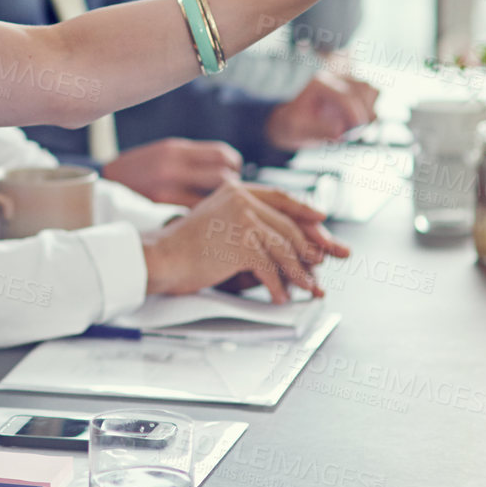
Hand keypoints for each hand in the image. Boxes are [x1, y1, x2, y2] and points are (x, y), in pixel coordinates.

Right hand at [102, 137, 243, 206]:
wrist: (103, 185)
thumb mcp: (164, 153)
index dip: (234, 164)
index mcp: (175, 149)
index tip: (232, 171)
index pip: (222, 154)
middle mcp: (172, 167)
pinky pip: (196, 213)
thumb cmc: (139, 170)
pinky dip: (205, 215)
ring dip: (222, 203)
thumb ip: (192, 158)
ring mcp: (166, 189)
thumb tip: (228, 165)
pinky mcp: (161, 208)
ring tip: (218, 206)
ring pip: (214, 199)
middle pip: (224, 177)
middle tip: (230, 193)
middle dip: (233, 186)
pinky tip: (202, 217)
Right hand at [140, 181, 348, 301]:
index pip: (281, 197)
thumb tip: (286, 237)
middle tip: (323, 264)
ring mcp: (242, 219)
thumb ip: (248, 219)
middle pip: (289, 225)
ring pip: (284, 248)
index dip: (305, 210)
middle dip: (311, 248)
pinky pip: (270, 268)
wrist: (162, 256)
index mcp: (237, 190)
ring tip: (307, 287)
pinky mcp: (240, 244)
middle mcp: (242, 199)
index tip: (323, 222)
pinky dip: (278, 286)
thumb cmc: (187, 245)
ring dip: (299, 273)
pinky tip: (280, 296)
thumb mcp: (219, 219)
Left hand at [264, 71, 379, 150]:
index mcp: (318, 83)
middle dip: (362, 114)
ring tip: (354, 128)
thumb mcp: (298, 129)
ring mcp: (345, 81)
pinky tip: (356, 124)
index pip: (345, 95)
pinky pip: (372, 95)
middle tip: (351, 134)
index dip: (354, 115)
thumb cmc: (292, 124)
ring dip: (368, 111)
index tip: (354, 134)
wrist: (291, 122)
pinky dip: (370, 110)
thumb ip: (318, 129)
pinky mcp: (353, 90)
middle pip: (362, 89)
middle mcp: (334, 77)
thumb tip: (341, 130)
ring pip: (370, 90)